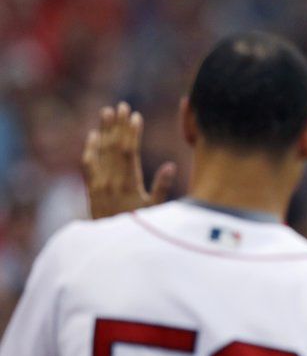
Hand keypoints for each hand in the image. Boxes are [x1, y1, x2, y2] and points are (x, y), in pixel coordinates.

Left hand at [82, 102, 176, 218]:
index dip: (131, 132)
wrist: (113, 250)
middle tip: (121, 106)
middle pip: (113, 147)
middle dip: (118, 125)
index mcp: (128, 185)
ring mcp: (98, 185)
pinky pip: (88, 165)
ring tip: (107, 112)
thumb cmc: (141, 229)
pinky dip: (90, 149)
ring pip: (100, 152)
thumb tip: (170, 166)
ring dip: (104, 130)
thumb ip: (162, 188)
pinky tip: (93, 136)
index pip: (128, 151)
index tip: (136, 116)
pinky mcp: (92, 190)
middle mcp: (110, 182)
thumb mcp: (156, 211)